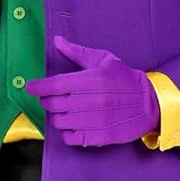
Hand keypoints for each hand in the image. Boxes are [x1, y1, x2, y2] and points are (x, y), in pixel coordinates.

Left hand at [26, 35, 159, 146]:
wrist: (149, 103)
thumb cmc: (125, 79)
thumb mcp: (104, 60)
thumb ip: (78, 53)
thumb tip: (58, 41)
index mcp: (91, 80)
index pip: (54, 85)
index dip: (38, 87)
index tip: (30, 87)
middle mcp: (91, 101)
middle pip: (53, 104)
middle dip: (48, 101)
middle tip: (53, 98)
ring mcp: (94, 121)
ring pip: (59, 122)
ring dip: (57, 117)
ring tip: (65, 111)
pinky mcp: (99, 136)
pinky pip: (70, 138)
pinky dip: (66, 133)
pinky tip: (72, 125)